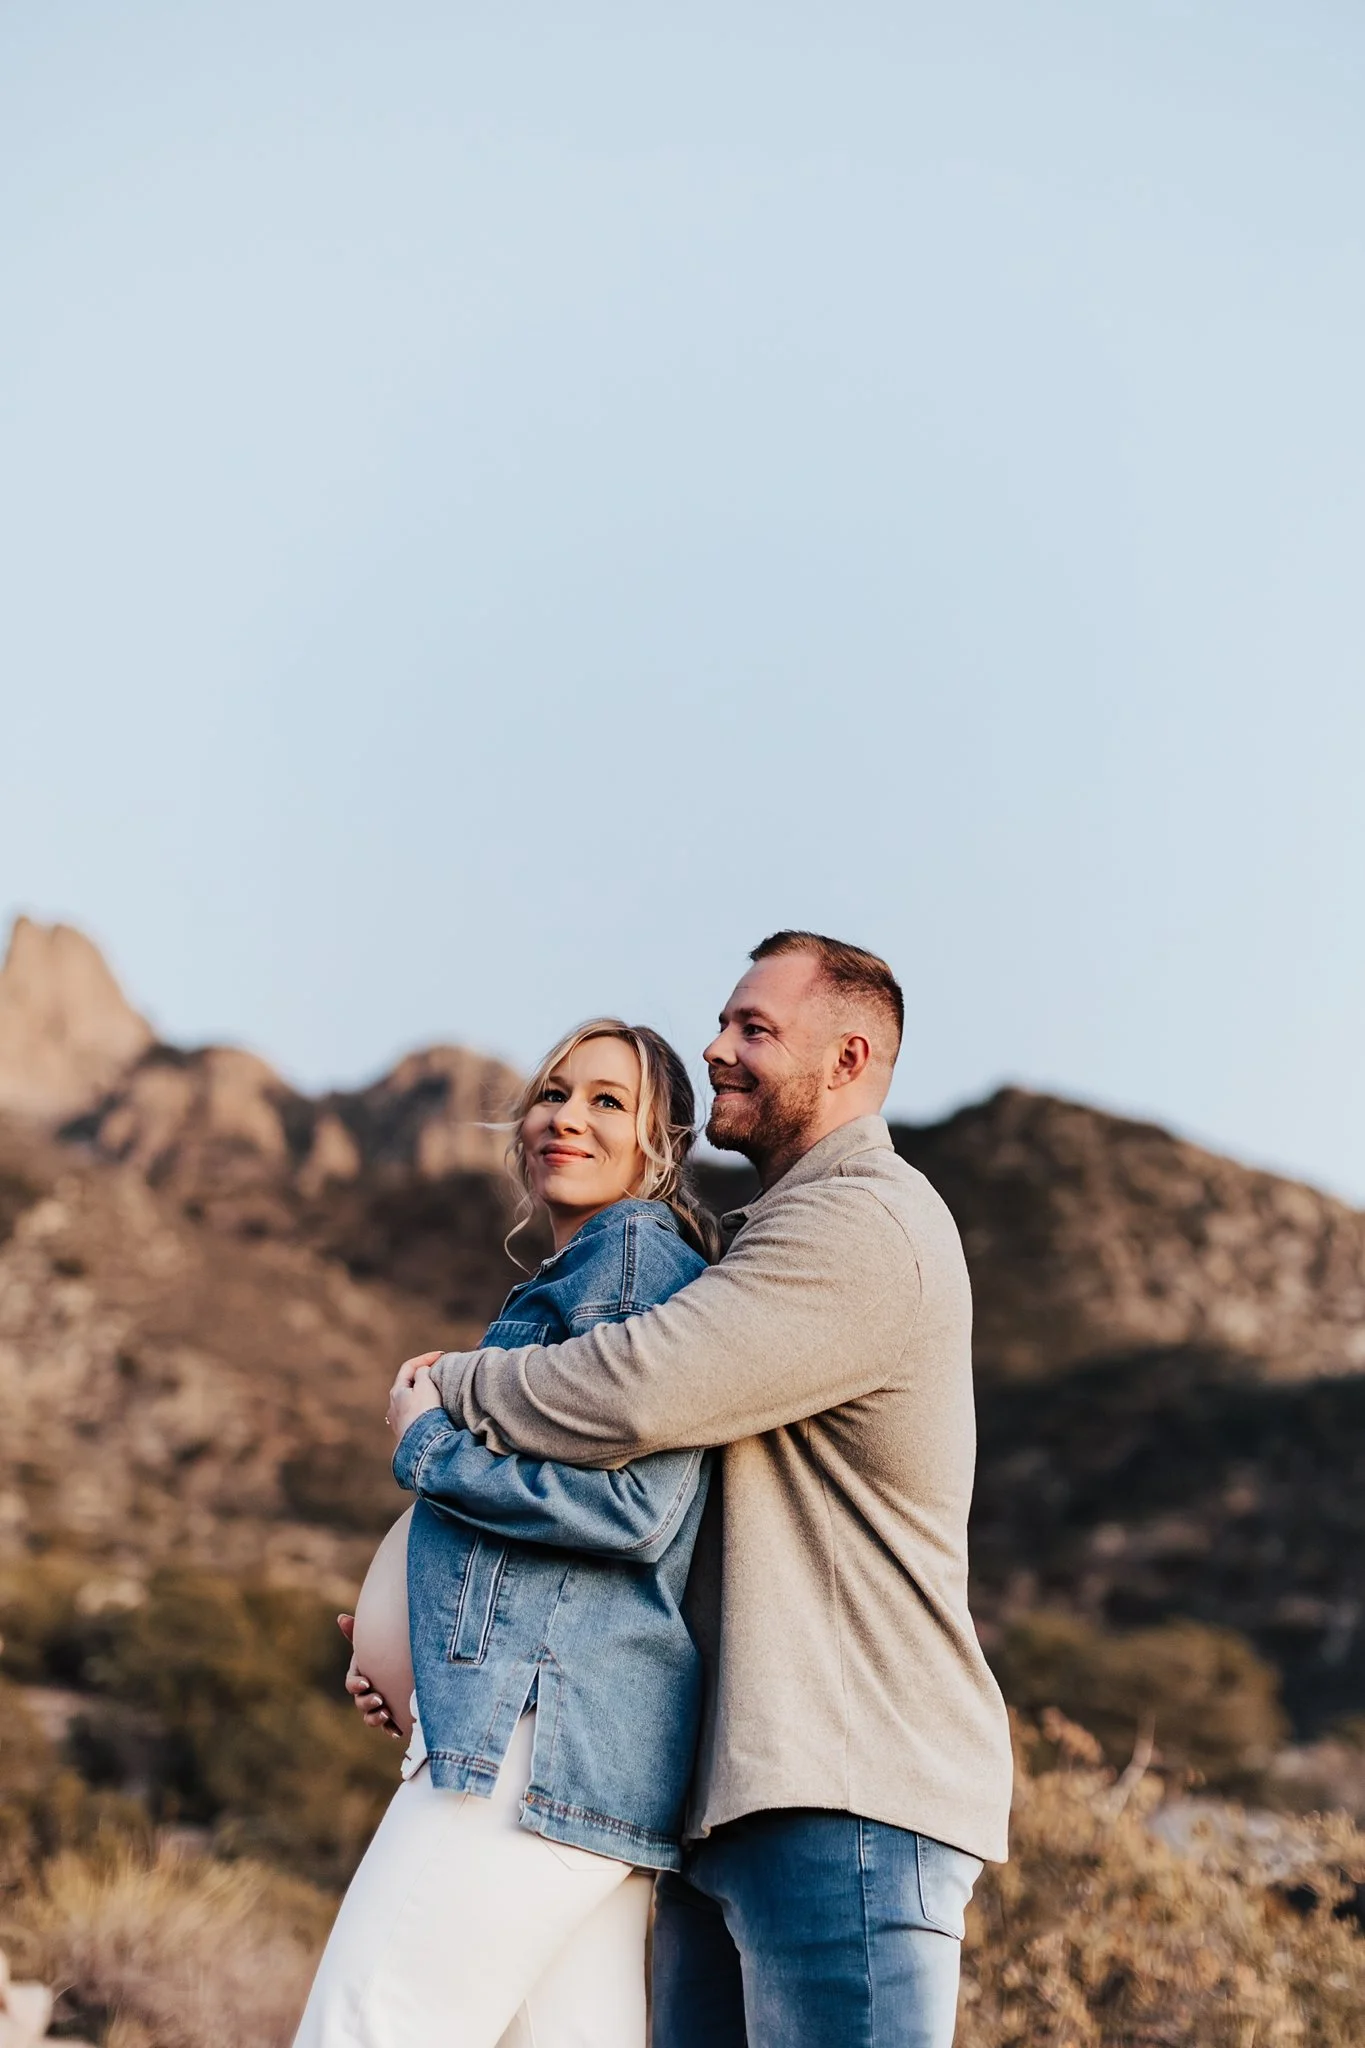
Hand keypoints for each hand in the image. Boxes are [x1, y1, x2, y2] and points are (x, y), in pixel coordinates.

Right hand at [337, 1612, 401, 1737]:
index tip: (366, 1682)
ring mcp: (378, 1707)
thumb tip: (341, 1618)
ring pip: (370, 1718)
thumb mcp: (374, 1642)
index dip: (356, 1685)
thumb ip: (359, 1632)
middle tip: (380, 1699)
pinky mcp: (392, 1718)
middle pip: (360, 1703)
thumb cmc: (387, 1650)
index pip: (352, 1684)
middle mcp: (367, 1694)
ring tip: (387, 1713)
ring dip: (376, 1718)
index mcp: (360, 1676)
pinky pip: (388, 1728)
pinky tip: (397, 1731)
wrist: (408, 1665)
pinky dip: (390, 1730)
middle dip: (368, 1703)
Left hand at [387, 1353, 443, 1437]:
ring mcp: (399, 1421)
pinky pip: (416, 1415)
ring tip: (440, 1393)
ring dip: (425, 1394)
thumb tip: (422, 1372)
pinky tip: (435, 1412)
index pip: (408, 1367)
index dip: (425, 1358)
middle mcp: (394, 1405)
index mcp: (396, 1391)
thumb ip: (423, 1373)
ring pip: (412, 1400)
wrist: (422, 1445)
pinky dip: (426, 1408)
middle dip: (424, 1376)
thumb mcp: (425, 1385)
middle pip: (409, 1384)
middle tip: (440, 1373)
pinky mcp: (408, 1433)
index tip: (441, 1356)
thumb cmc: (423, 1413)